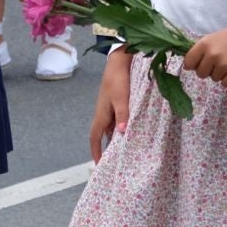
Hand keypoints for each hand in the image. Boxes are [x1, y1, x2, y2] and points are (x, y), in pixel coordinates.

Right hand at [89, 48, 132, 162]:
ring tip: (125, 152)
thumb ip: (123, 116)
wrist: (119, 61)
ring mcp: (110, 109)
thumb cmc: (118, 79)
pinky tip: (132, 132)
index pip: (95, 138)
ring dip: (116, 140)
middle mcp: (104, 114)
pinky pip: (118, 121)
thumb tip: (121, 134)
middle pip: (103, 136)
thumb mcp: (121, 99)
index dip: (96, 152)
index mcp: (101, 115)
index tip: (99, 165)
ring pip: (111, 129)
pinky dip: (122, 129)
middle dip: (106, 150)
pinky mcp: (117, 103)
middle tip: (114, 164)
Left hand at [181, 17, 226, 85]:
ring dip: (220, 74)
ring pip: (213, 79)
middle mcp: (212, 55)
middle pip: (200, 74)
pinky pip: (224, 84)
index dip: (193, 65)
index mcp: (204, 44)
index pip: (188, 63)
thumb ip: (201, 50)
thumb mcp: (214, 38)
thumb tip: (188, 65)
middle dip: (208, 71)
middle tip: (218, 62)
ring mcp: (224, 65)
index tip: (199, 64)